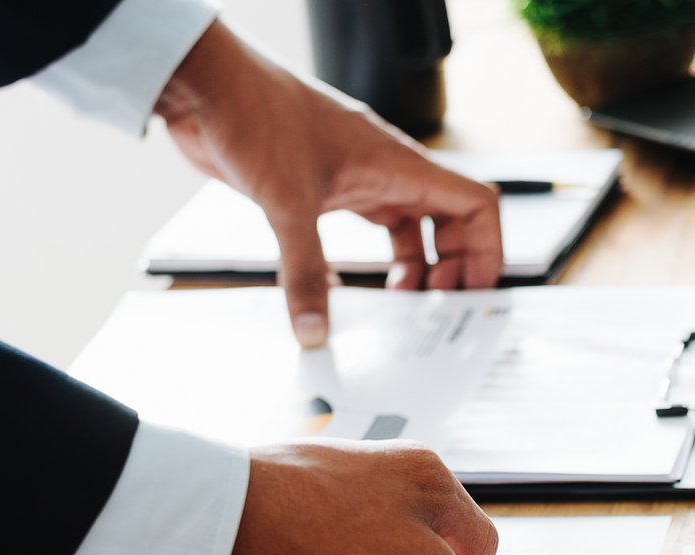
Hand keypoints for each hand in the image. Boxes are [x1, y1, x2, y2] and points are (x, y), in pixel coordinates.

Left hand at [154, 23, 501, 346]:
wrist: (208, 86)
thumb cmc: (257, 114)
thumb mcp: (288, 203)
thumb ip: (305, 273)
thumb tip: (313, 329)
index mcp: (398, 165)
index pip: (475, 204)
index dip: (486, 250)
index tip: (472, 290)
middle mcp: (385, 171)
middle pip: (449, 222)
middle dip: (452, 266)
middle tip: (431, 307)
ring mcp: (356, 179)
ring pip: (409, 227)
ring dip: (414, 267)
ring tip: (398, 303)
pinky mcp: (323, 188)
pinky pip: (366, 227)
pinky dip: (369, 261)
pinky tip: (347, 290)